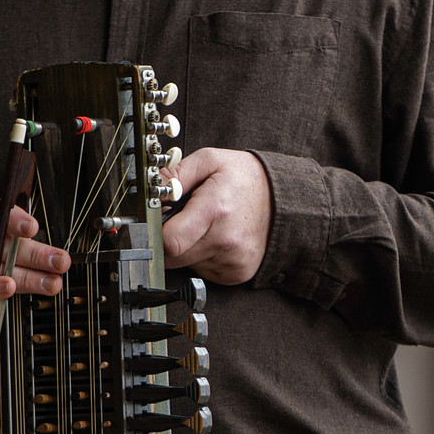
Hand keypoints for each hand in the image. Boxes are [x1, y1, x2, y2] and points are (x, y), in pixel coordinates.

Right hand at [0, 199, 68, 322]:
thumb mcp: (3, 243)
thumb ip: (26, 245)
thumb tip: (58, 257)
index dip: (13, 219)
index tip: (34, 228)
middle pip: (1, 245)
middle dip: (35, 254)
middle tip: (60, 262)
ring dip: (26, 277)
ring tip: (50, 283)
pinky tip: (9, 288)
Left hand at [160, 148, 271, 285]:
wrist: (284, 197)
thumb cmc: (243, 177)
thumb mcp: (209, 161)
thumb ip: (175, 174)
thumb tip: (148, 190)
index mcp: (215, 210)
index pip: (169, 242)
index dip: (157, 233)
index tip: (161, 221)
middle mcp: (226, 240)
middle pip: (174, 258)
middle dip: (171, 240)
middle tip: (185, 220)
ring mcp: (234, 260)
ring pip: (187, 265)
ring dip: (189, 249)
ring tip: (207, 226)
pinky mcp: (238, 273)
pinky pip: (204, 272)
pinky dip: (204, 257)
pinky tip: (218, 238)